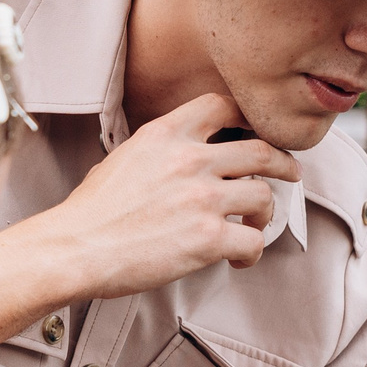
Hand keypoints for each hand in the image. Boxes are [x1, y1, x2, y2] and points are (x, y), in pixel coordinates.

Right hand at [45, 92, 299, 295]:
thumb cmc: (90, 212)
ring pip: (264, 196)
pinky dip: (252, 252)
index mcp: (166, 134)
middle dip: (283, 163)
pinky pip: (253, 241)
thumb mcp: (123, 157)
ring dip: (265, 213)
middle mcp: (190, 160)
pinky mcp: (209, 239)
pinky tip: (239, 259)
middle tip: (290, 172)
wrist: (75, 248)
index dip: (247, 119)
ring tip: (254, 224)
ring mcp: (203, 199)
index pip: (222, 106)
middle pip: (261, 150)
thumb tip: (174, 156)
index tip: (257, 132)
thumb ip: (158, 150)